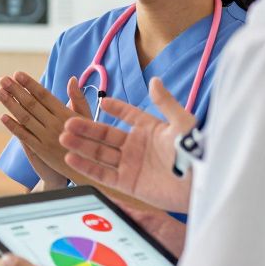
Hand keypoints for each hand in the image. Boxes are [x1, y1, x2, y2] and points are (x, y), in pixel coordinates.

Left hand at [0, 72, 91, 181]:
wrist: (88, 168)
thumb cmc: (88, 138)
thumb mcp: (87, 118)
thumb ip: (78, 98)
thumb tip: (72, 79)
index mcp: (66, 114)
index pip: (44, 95)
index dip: (30, 84)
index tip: (17, 74)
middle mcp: (55, 124)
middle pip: (32, 104)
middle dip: (16, 90)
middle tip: (2, 79)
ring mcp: (46, 138)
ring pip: (25, 118)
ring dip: (10, 104)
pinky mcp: (41, 151)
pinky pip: (24, 136)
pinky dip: (13, 126)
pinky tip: (3, 117)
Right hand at [59, 77, 193, 211]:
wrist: (200, 184)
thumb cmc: (194, 153)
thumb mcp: (182, 123)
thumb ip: (165, 102)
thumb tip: (154, 80)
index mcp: (149, 130)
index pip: (128, 115)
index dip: (116, 108)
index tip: (101, 102)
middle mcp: (137, 146)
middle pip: (106, 135)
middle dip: (86, 129)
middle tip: (68, 123)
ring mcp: (131, 165)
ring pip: (100, 153)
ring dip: (81, 145)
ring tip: (64, 137)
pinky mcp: (128, 183)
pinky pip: (103, 174)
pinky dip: (86, 166)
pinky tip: (71, 158)